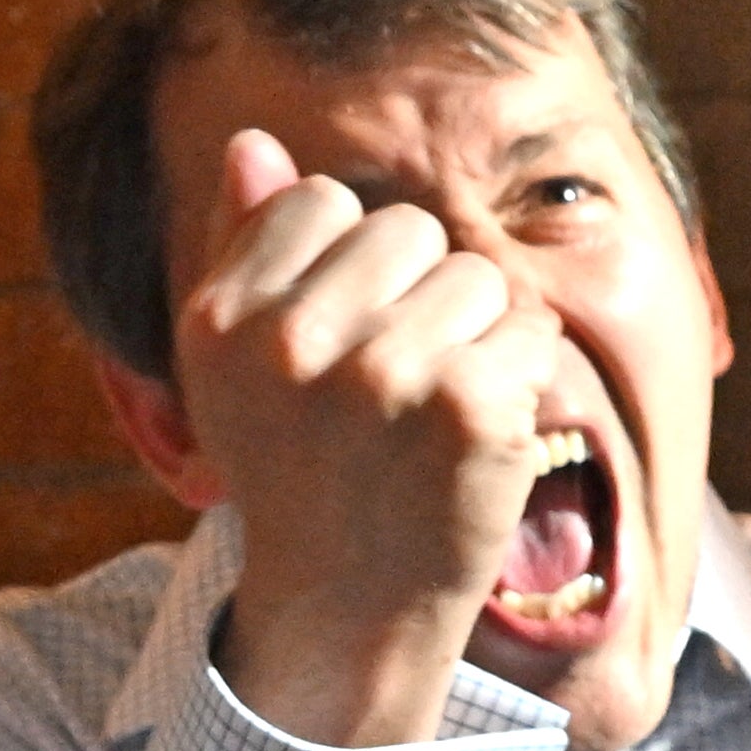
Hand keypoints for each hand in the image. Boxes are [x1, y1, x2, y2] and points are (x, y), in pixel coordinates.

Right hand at [184, 129, 567, 748]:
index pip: (321, 201)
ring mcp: (382, 373)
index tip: (340, 340)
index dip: (352, 264)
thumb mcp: (240, 364)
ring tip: (434, 409)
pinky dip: (522, 372)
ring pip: (477, 275)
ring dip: (479, 332)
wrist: (350, 606)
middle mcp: (292, 340)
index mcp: (221, 317)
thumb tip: (254, 144)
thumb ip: (248, 246)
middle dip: (420, 293)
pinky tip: (480, 431)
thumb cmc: (300, 468)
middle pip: (409, 230)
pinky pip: (530, 327)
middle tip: (393, 387)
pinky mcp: (467, 408)